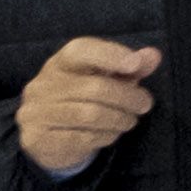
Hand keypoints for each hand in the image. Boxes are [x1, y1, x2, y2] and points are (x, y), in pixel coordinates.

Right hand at [14, 35, 160, 172]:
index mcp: (59, 63)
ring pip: (89, 115)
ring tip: (130, 121)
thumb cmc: (81, 101)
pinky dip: (104, 136)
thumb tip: (153, 56)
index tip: (135, 64)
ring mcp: (37, 112)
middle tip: (144, 104)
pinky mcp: (37, 138)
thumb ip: (129, 68)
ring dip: (119, 119)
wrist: (47, 139)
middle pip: (93, 87)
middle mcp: (43, 84)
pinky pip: (81, 138)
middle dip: (127, 97)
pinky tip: (111, 134)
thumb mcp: (105, 80)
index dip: (110, 54)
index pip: (80, 50)